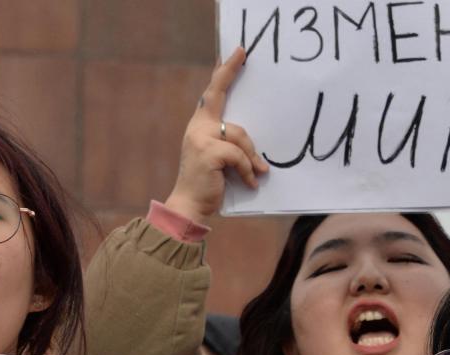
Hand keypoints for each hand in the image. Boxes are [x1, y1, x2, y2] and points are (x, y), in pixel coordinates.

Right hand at [164, 47, 268, 224]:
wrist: (190, 207)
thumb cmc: (208, 184)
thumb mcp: (221, 160)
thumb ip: (232, 145)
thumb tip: (258, 147)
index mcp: (200, 126)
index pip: (212, 93)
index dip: (224, 72)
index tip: (237, 52)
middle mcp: (197, 127)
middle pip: (217, 95)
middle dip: (229, 71)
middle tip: (243, 53)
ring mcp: (200, 138)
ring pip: (238, 135)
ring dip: (251, 156)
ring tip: (259, 173)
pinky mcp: (209, 152)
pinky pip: (239, 155)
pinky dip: (247, 171)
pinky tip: (250, 184)